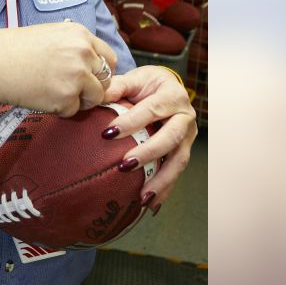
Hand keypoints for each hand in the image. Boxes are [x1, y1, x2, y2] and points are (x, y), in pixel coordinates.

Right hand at [0, 22, 116, 124]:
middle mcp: (83, 52)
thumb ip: (72, 47)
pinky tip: (41, 98)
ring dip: (79, 100)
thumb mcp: (48, 36)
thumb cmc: (11, 50)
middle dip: (92, 87)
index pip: (109, 57)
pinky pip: (74, 110)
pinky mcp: (66, 97)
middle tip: (69, 90)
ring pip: (95, 97)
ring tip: (53, 94)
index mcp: (80, 34)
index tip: (88, 78)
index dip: (99, 71)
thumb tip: (90, 65)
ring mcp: (77, 75)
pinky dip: (60, 110)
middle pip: (107, 78)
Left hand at [101, 66, 197, 213]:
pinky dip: (165, 189)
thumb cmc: (147, 84)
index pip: (151, 110)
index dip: (131, 122)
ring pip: (179, 160)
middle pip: (170, 138)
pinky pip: (176, 172)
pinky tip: (151, 206)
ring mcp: (188, 136)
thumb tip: (97, 95)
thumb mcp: (135, 78)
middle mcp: (185, 116)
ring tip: (142, 198)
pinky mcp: (184, 150)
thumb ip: (117, 86)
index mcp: (172, 95)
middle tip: (124, 166)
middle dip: (148, 154)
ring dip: (161, 181)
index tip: (107, 134)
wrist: (168, 88)